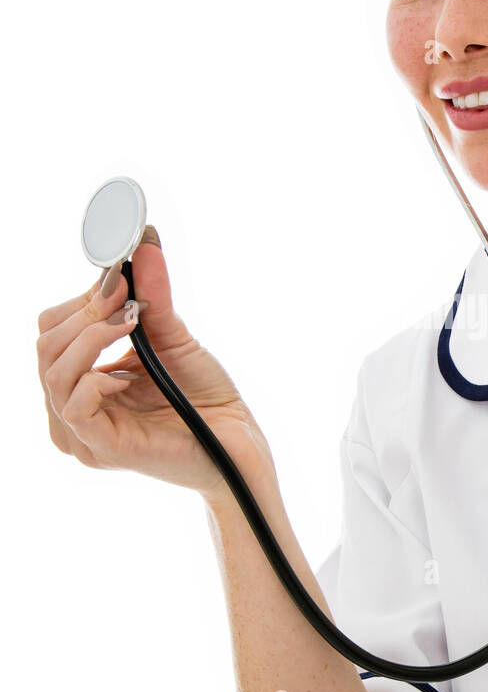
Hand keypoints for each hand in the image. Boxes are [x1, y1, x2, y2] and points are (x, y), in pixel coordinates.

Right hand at [36, 229, 273, 497]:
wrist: (238, 437)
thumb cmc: (205, 395)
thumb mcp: (172, 336)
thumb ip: (152, 297)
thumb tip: (144, 243)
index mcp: (83, 381)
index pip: (52, 332)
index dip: (80, 302)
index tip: (120, 283)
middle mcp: (75, 407)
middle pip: (45, 346)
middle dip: (84, 314)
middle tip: (126, 303)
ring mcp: (85, 431)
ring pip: (53, 372)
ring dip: (90, 337)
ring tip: (129, 325)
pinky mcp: (103, 448)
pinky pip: (73, 406)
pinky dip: (95, 377)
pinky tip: (125, 372)